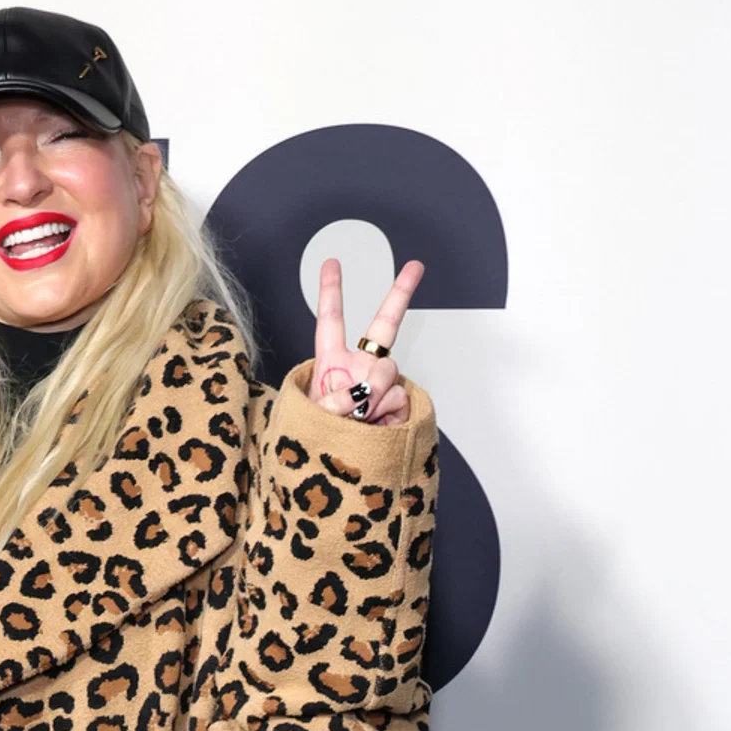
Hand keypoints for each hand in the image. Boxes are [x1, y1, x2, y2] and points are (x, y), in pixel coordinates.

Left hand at [308, 258, 423, 425]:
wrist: (338, 467)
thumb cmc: (317, 436)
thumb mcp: (314, 415)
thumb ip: (335, 401)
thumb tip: (362, 393)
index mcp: (331, 361)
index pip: (330, 320)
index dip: (330, 291)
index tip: (331, 263)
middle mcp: (360, 365)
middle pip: (385, 325)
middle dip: (401, 293)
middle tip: (416, 266)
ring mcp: (382, 383)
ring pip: (388, 375)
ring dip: (371, 398)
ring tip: (356, 420)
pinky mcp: (399, 403)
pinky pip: (399, 400)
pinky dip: (384, 417)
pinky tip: (374, 428)